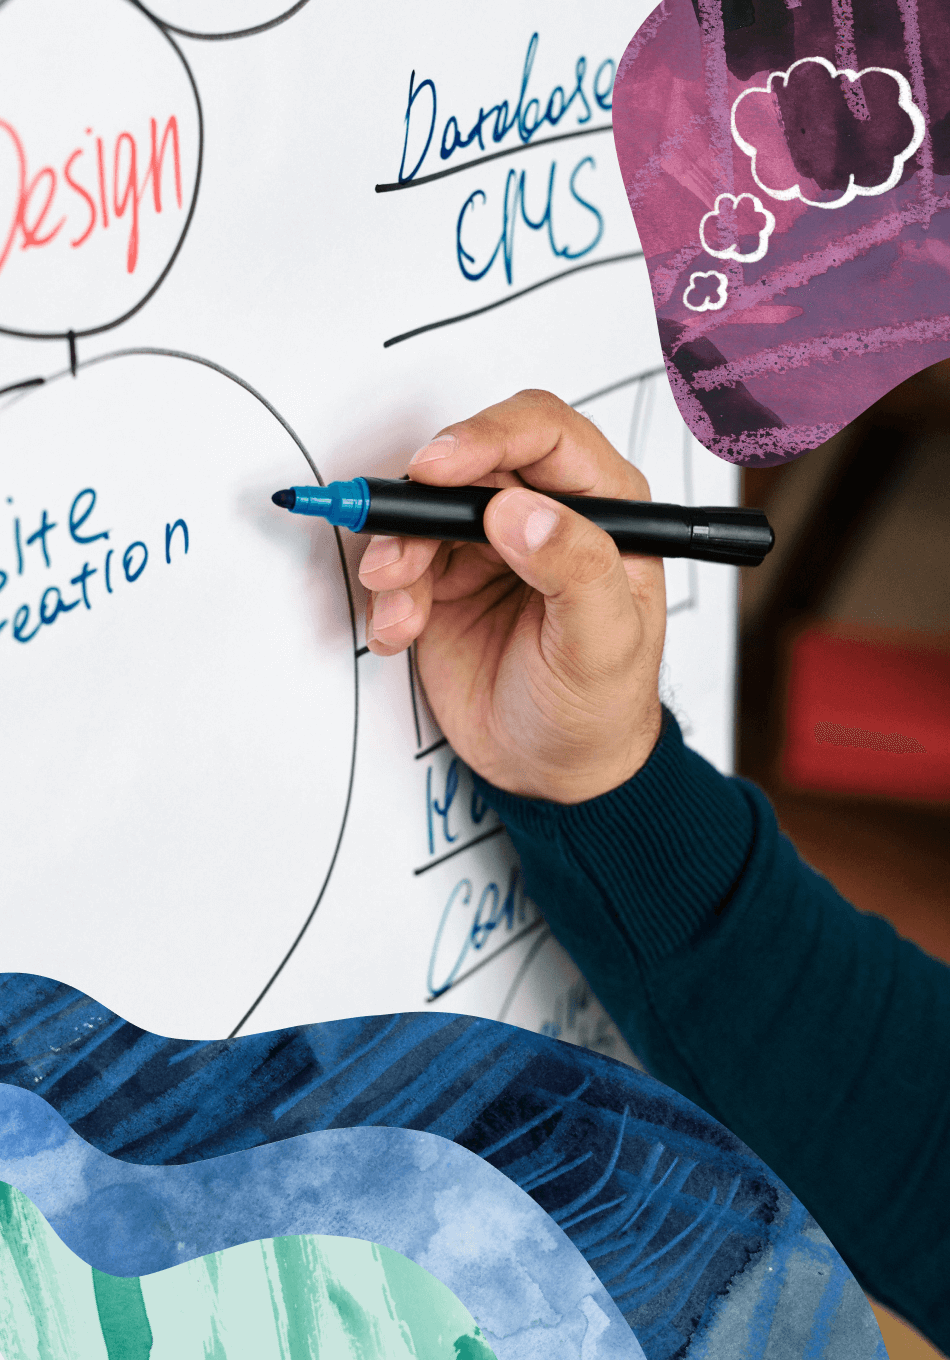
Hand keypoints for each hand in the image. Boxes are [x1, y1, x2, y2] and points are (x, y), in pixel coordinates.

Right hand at [358, 390, 666, 802]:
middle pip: (468, 465)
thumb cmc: (601, 709)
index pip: (543, 434)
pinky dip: (388, 595)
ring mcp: (489, 546)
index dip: (486, 437)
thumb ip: (576, 572)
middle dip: (422, 506)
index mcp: (604, 508)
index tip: (437, 468)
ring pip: (423, 512)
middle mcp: (544, 514)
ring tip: (401, 612)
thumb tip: (520, 512)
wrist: (553, 774)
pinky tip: (400, 632)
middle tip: (397, 553)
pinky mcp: (444, 580)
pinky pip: (399, 561)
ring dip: (397, 556)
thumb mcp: (604, 646)